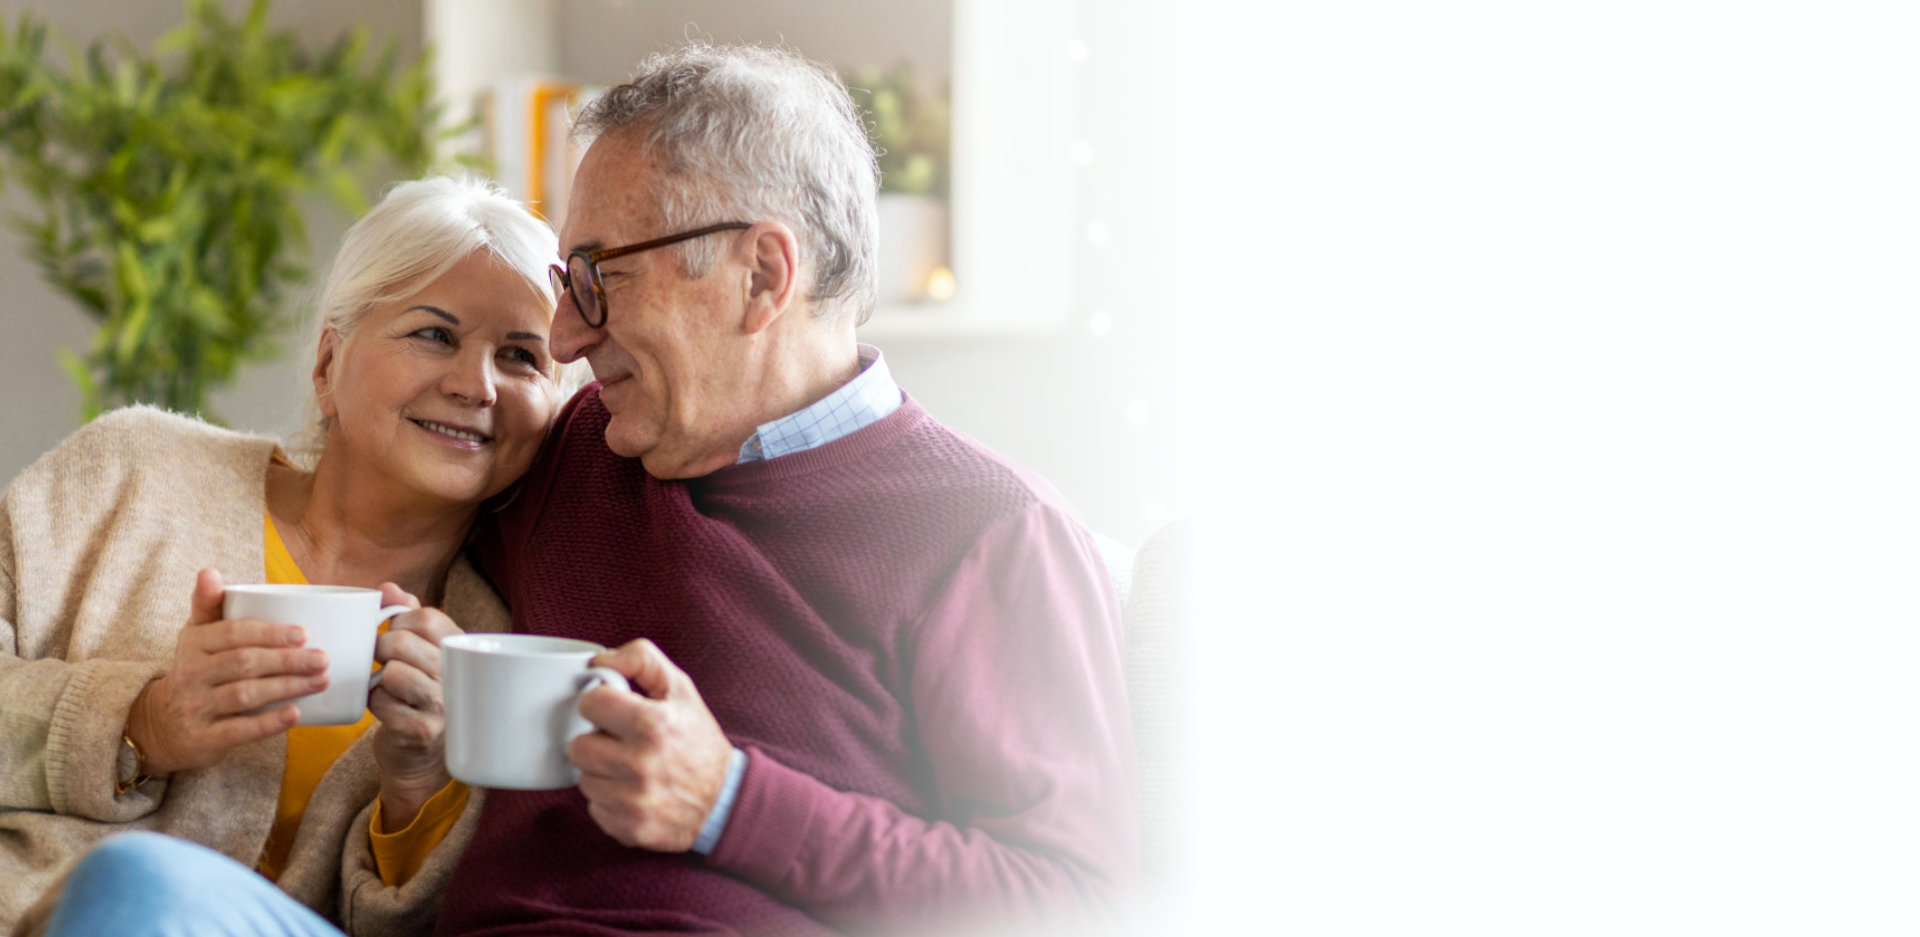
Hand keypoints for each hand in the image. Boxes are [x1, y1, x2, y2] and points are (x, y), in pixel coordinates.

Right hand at [126, 568, 326, 774]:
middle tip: (323, 659)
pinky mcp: (204, 738)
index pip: (234, 634)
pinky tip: (295, 714)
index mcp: (194, 644)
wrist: (161, 725)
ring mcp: (196, 707)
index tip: (304, 634)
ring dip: (287, 687)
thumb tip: (209, 571)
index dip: (270, 634)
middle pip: (245, 663)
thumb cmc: (195, 671)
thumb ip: (208, 605)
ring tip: (321, 681)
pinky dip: (269, 723)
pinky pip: (239, 730)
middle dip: (288, 660)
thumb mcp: (195, 636)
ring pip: (245, 694)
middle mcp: (191, 674)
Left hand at [368, 583, 461, 827]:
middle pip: (403, 643)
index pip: (427, 617)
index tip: (393, 630)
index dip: (400, 619)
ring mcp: (442, 706)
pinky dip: (374, 703)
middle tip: (381, 660)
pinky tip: (384, 708)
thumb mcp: (424, 654)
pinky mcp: (420, 731)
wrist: (424, 761)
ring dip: (378, 679)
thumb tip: (388, 587)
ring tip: (386, 686)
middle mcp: (457, 678)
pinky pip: (381, 703)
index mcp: (461, 652)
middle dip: (381, 648)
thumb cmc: (421, 698)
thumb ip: (409, 617)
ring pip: (392, 673)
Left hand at [570, 639, 732, 851]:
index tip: (613, 710)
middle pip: (578, 746)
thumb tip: (598, 660)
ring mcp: (634, 801)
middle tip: (620, 742)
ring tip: (628, 768)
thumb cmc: (697, 740)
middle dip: (596, 741)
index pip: (590, 703)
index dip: (600, 703)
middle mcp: (641, 764)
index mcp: (653, 724)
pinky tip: (632, 792)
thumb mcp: (680, 689)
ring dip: (601, 772)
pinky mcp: (629, 828)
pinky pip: (594, 808)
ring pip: (583, 779)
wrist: (724, 800)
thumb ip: (641, 660)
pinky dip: (609, 800)